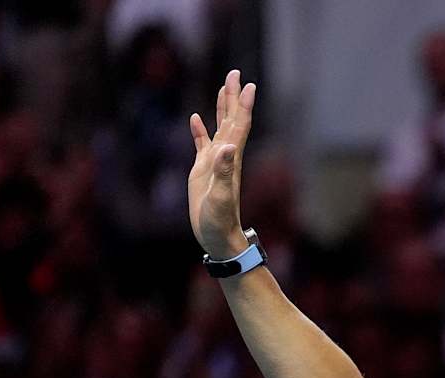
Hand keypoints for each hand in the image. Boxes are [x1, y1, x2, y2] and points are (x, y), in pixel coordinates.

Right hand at [188, 70, 256, 259]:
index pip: (239, 125)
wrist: (217, 237)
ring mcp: (214, 162)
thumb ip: (223, 172)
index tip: (248, 84)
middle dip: (233, 97)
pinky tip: (196, 118)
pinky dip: (199, 130)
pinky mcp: (202, 170)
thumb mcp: (220, 196)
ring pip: (219, 128)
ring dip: (221, 108)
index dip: (243, 105)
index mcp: (231, 159)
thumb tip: (227, 147)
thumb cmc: (220, 220)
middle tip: (235, 73)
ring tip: (223, 87)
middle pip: (231, 120)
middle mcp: (225, 156)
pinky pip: (201, 144)